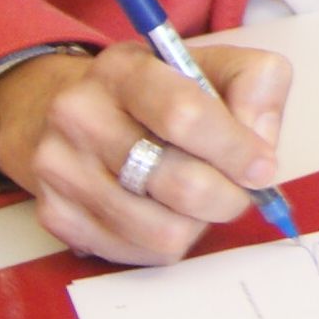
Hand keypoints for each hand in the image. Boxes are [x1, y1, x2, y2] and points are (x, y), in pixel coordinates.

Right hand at [0, 41, 293, 264]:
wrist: (77, 115)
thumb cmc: (161, 93)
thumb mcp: (214, 66)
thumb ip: (256, 87)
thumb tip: (261, 147)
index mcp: (124, 69)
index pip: (185, 115)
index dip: (236, 149)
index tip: (262, 167)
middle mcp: (80, 115)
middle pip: (180, 183)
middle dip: (228, 196)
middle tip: (237, 190)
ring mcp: (60, 169)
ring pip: (163, 230)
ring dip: (198, 223)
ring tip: (198, 199)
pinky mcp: (55, 214)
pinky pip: (137, 253)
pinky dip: (166, 241)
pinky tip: (164, 212)